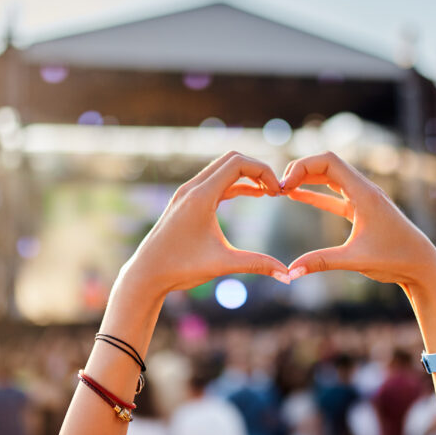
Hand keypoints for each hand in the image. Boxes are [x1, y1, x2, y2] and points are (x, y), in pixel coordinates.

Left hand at [120, 151, 289, 293]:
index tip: (278, 193)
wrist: (147, 274)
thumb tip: (288, 275)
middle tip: (276, 190)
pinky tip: (253, 195)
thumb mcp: (223, 264)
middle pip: (232, 159)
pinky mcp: (186, 202)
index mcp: (201, 196)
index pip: (238, 163)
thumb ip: (257, 265)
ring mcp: (187, 193)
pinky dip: (236, 185)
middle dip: (258, 170)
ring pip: (223, 169)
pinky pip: (216, 182)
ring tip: (269, 193)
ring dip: (247, 176)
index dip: (263, 172)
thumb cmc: (180, 268)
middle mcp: (192, 188)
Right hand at [281, 152, 435, 288]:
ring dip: (307, 180)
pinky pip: (334, 196)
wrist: (422, 266)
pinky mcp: (362, 211)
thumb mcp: (355, 260)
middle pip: (327, 165)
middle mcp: (364, 190)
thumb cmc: (395, 259)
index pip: (329, 162)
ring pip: (330, 179)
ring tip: (282, 189)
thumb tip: (290, 272)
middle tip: (277, 188)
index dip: (302, 167)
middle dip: (300, 171)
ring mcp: (363, 199)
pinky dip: (315, 194)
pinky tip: (297, 196)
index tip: (284, 186)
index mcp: (364, 193)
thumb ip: (321, 262)